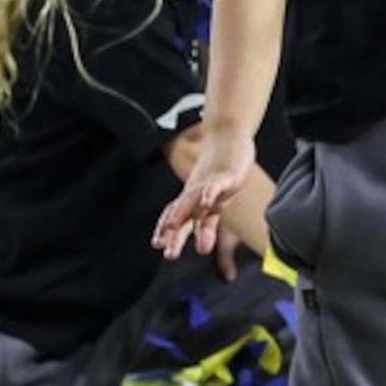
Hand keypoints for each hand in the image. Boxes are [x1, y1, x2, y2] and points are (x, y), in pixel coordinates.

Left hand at [154, 126, 257, 263]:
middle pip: (184, 214)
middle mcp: (199, 192)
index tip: (158, 245)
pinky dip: (211, 193)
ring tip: (173, 226)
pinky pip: (217, 184)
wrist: (227, 132)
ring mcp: (211, 182)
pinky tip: (208, 202)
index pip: (180, 217)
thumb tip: (201, 242)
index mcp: (196, 199)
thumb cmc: (220, 166)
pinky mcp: (227, 173)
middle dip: (175, 233)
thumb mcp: (211, 195)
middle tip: (167, 252)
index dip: (168, 231)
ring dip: (183, 213)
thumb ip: (207, 218)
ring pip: (195, 199)